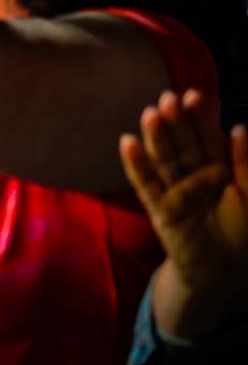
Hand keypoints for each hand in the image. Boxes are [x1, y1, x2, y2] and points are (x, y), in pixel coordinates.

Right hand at [120, 89, 247, 340]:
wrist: (226, 270)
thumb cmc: (243, 231)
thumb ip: (246, 164)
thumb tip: (240, 128)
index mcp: (218, 166)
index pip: (209, 137)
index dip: (202, 117)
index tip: (194, 94)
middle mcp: (194, 173)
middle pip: (184, 144)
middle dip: (177, 122)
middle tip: (169, 99)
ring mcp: (175, 189)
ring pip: (164, 159)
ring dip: (156, 137)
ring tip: (150, 115)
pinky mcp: (159, 208)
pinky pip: (146, 185)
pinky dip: (137, 165)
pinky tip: (128, 143)